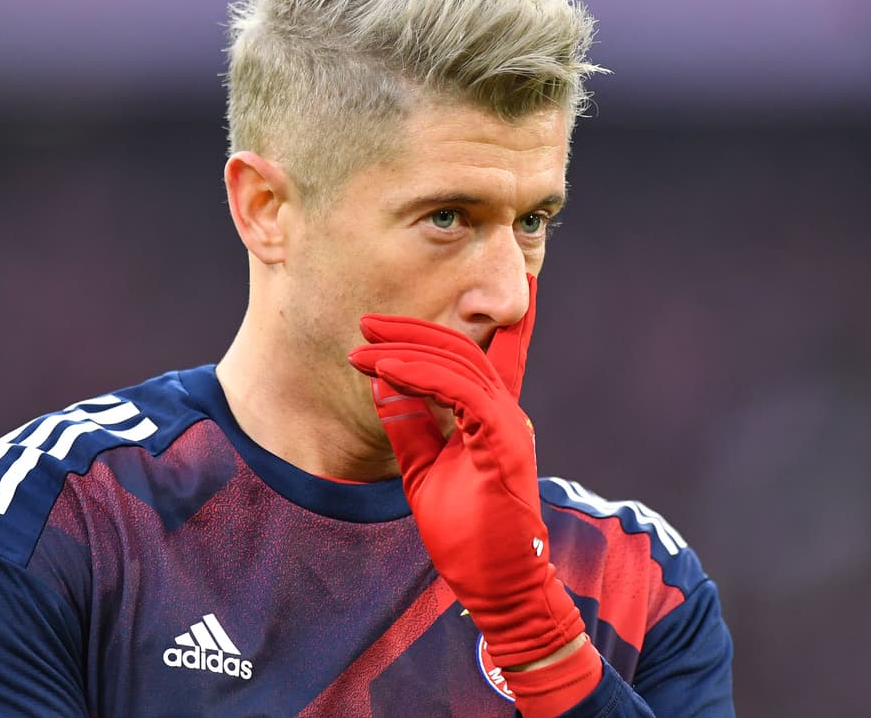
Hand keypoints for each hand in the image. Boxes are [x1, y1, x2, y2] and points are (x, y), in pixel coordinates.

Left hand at [347, 275, 584, 668]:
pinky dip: (422, 376)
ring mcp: (508, 425)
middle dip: (412, 330)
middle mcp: (507, 412)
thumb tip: (385, 382)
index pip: (498, 355)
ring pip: (459, 363)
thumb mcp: (426, 469)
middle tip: (366, 322)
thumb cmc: (467, 534)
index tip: (501, 286)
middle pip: (462, 349)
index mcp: (495, 416)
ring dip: (405, 350)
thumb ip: (410, 425)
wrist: (496, 584)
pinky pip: (460, 392)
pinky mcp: (502, 442)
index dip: (504, 319)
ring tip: (362, 347)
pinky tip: (387, 370)